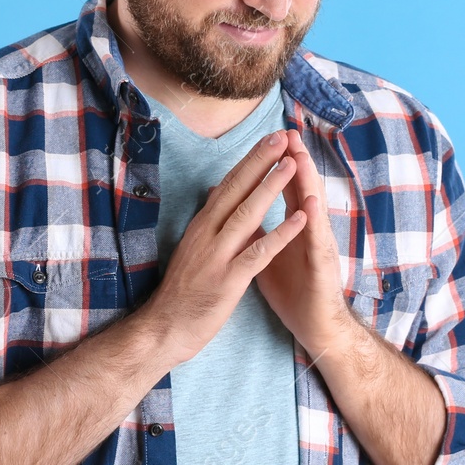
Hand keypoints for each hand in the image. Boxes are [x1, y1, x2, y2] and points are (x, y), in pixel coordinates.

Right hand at [139, 129, 307, 367]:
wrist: (164, 328)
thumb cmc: (182, 291)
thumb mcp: (193, 249)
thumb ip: (208, 223)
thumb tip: (214, 193)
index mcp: (201, 226)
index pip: (227, 185)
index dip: (249, 161)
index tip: (267, 139)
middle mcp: (207, 234)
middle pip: (237, 190)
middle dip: (260, 162)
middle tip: (281, 136)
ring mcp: (218, 256)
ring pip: (248, 214)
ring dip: (271, 187)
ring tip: (291, 164)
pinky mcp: (229, 280)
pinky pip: (259, 252)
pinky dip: (281, 234)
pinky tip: (300, 219)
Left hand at [251, 129, 357, 357]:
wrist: (314, 326)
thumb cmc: (293, 290)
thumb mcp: (266, 254)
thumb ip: (255, 229)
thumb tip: (237, 207)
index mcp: (293, 226)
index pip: (285, 187)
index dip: (276, 162)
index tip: (268, 137)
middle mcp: (308, 231)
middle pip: (301, 189)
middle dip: (295, 160)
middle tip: (288, 131)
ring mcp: (318, 246)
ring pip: (313, 209)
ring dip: (308, 182)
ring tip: (300, 156)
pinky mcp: (322, 267)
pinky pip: (316, 242)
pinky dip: (312, 222)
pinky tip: (308, 205)